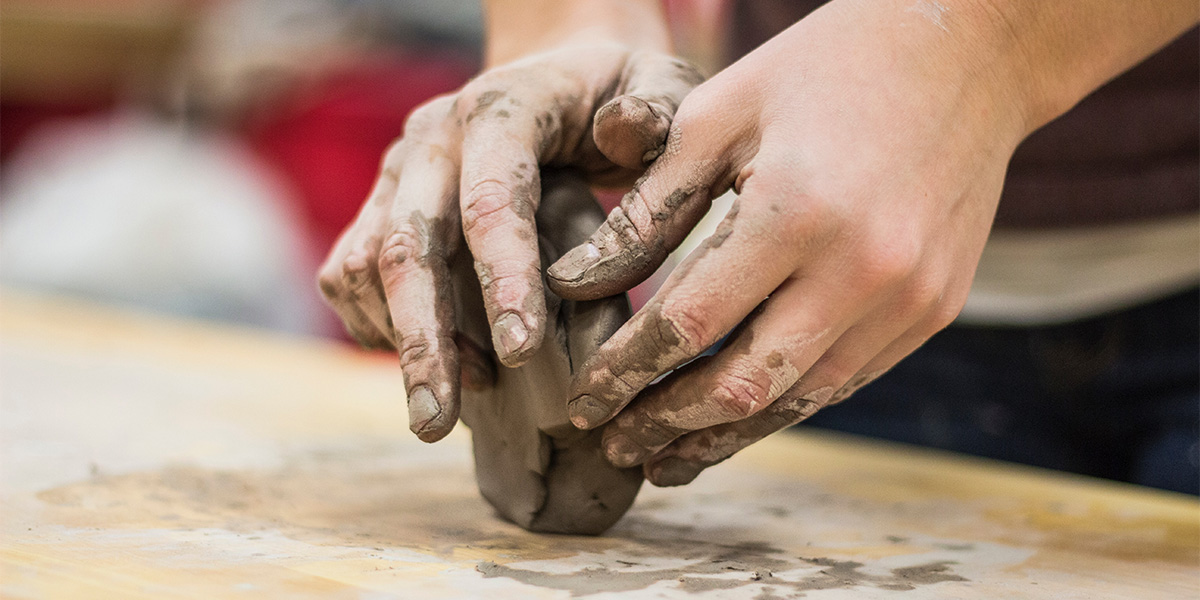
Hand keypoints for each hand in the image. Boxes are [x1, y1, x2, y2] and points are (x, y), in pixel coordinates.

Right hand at [317, 42, 702, 441]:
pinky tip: (435, 365)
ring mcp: (397, 173)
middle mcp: (433, 140)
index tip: (522, 356)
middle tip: (436, 423)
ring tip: (451, 406)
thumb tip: (621, 134)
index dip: (503, 279)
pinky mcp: (380, 205)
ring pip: (365, 265)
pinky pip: (350, 274)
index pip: (492, 199)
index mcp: (502, 110)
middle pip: (407, 244)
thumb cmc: (619, 91)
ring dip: (401, 342)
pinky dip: (378, 328)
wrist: (558, 74)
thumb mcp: (660, 82)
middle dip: (423, 340)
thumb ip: (656, 109)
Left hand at [546, 1, 1034, 484]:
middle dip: (666, 424)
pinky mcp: (934, 310)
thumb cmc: (824, 69)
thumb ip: (647, 209)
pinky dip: (784, 404)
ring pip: (798, 400)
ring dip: (725, 436)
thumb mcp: (718, 115)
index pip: (687, 323)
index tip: (581, 401)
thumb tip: (576, 283)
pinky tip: (739, 416)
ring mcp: (908, 299)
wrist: (966, 51)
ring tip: (666, 459)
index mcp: (796, 210)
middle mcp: (862, 270)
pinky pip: (845, 379)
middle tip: (614, 445)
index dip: (624, 372)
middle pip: (742, 383)